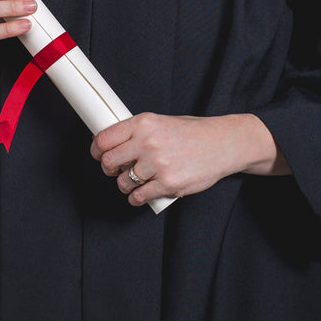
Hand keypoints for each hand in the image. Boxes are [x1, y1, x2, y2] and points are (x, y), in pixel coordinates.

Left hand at [90, 113, 288, 206]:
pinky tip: (143, 193)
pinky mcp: (168, 184)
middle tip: (118, 170)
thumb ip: (138, 132)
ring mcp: (157, 164)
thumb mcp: (162, 122)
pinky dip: (137, 198)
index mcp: (144, 123)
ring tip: (137, 181)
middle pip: (108, 162)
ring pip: (122, 182)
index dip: (97, 150)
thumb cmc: (194, 133)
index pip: (104, 139)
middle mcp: (148, 142)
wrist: (224, 144)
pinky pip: (138, 196)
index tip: (98, 155)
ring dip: (126, 185)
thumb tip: (112, 145)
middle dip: (110, 169)